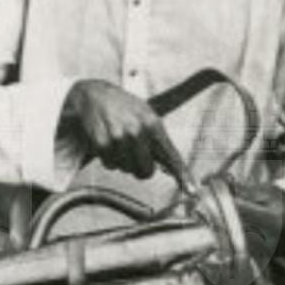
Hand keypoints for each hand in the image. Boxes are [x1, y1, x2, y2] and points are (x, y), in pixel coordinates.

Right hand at [61, 79, 187, 181]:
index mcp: (153, 123)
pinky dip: (108, 158)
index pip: (171, 155)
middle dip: (140, 167)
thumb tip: (168, 166)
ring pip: (126, 169)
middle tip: (134, 154)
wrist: (92, 94)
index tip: (192, 191)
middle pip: (146, 171)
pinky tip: (106, 141)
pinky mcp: (102, 143)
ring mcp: (119, 137)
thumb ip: (158, 139)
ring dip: (122, 161)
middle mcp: (137, 131)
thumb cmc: (122, 106)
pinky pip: (110, 165)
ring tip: (117, 141)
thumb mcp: (145, 114)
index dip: (183, 175)